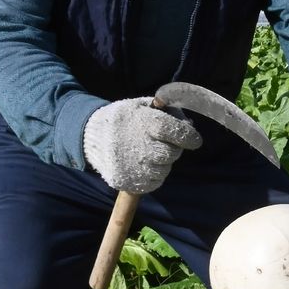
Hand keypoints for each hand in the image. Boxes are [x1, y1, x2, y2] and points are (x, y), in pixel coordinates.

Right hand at [83, 97, 201, 192]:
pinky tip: (142, 163)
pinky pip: (154, 182)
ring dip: (162, 162)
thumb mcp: (142, 106)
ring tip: (148, 152)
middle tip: (164, 143)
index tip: (195, 140)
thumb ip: (167, 111)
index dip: (187, 135)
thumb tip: (190, 125)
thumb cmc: (124, 120)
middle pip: (170, 153)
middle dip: (173, 148)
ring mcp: (132, 167)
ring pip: (164, 169)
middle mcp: (137, 147)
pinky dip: (153, 174)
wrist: (92, 138)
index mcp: (141, 122)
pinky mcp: (128, 183)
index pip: (171, 130)